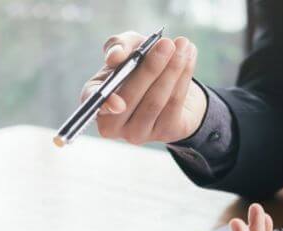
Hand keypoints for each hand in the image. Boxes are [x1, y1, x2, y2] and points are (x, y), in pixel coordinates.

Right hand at [82, 31, 205, 143]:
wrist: (171, 85)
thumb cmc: (141, 66)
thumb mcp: (129, 48)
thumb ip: (119, 45)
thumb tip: (115, 57)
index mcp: (96, 98)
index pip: (92, 100)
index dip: (104, 95)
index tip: (117, 82)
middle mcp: (112, 122)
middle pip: (130, 98)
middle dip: (151, 68)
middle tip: (166, 44)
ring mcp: (137, 133)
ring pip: (155, 101)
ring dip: (172, 70)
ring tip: (183, 45)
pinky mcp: (163, 133)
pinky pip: (174, 104)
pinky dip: (183, 77)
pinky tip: (189, 57)